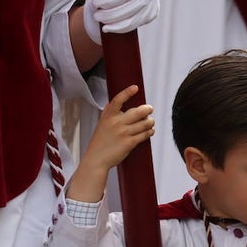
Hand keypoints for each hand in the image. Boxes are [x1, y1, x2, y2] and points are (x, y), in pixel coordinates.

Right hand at [67, 85, 153, 201]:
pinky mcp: (129, 143)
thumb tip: (119, 104)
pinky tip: (150, 131)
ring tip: (150, 122)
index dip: (127, 92)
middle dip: (147, 109)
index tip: (135, 88)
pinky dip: (150, 132)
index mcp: (108, 116)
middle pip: (138, 111)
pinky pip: (145, 134)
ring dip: (150, 122)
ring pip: (144, 123)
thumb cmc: (100, 142)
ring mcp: (123, 133)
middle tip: (149, 109)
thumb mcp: (102, 124)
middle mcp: (116, 122)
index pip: (118, 100)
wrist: (96, 159)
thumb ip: (110, 114)